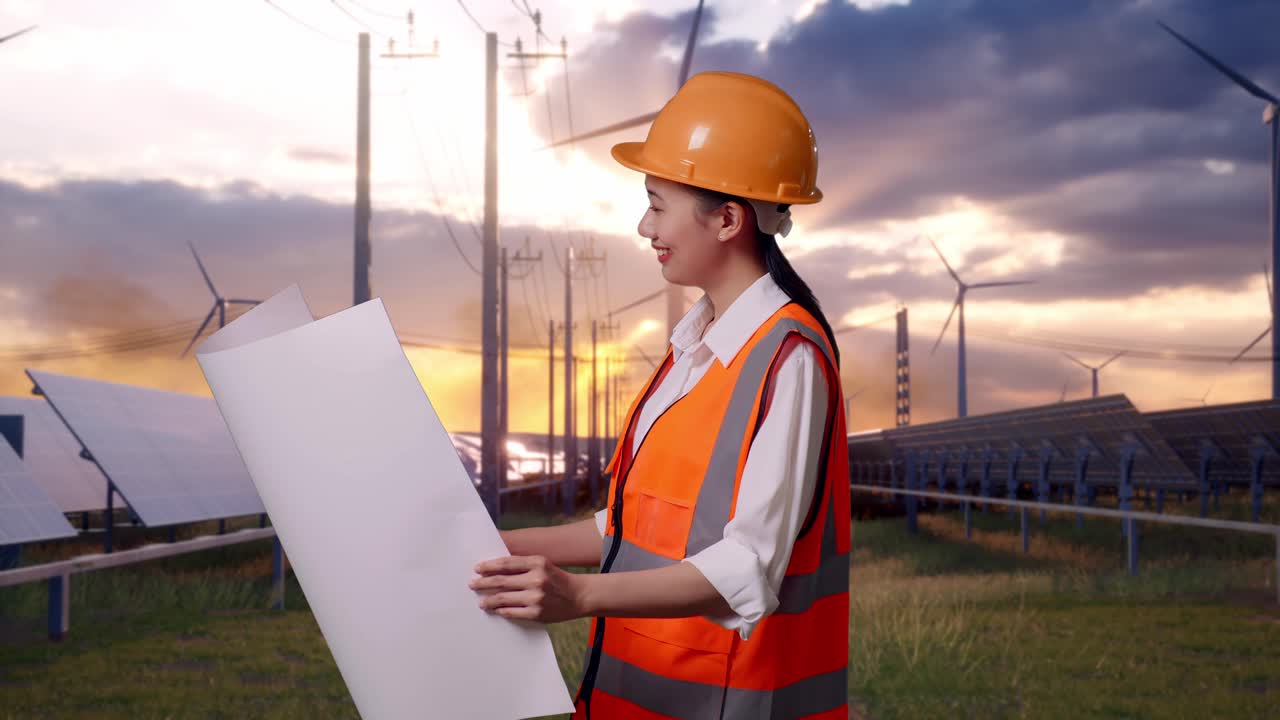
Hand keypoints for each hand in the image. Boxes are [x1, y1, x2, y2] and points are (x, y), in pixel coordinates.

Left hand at [469, 555, 587, 622]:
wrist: (579, 596)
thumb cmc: (557, 579)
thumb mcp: (543, 565)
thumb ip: (523, 566)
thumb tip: (495, 570)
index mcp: (537, 562)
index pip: (506, 563)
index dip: (489, 566)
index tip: (477, 568)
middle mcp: (536, 579)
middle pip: (501, 581)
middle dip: (483, 583)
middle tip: (472, 584)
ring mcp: (536, 597)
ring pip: (503, 598)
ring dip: (488, 600)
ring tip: (481, 601)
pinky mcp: (536, 613)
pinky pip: (512, 612)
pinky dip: (501, 610)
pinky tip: (496, 609)